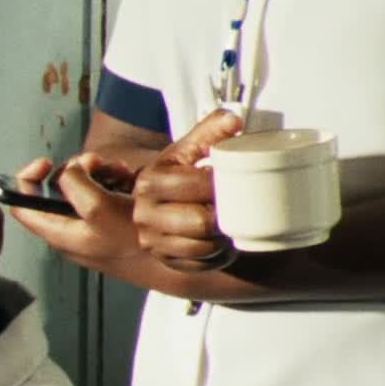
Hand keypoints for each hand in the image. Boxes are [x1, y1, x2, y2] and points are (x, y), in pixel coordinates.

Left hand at [10, 153, 143, 269]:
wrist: (173, 261)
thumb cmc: (135, 241)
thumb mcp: (99, 208)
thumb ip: (76, 185)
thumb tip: (68, 171)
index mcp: (57, 232)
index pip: (21, 206)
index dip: (26, 179)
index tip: (44, 163)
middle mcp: (68, 230)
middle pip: (56, 190)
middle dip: (77, 170)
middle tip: (97, 162)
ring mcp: (89, 226)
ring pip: (82, 188)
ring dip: (99, 172)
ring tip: (121, 171)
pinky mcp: (108, 222)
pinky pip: (102, 194)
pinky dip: (112, 181)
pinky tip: (128, 179)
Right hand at [130, 109, 245, 272]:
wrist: (155, 199)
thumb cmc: (178, 172)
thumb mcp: (188, 149)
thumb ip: (210, 130)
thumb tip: (235, 121)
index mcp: (150, 182)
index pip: (201, 187)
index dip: (226, 186)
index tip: (238, 183)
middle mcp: (144, 213)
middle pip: (202, 222)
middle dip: (226, 216)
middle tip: (240, 206)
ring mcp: (151, 240)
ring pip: (202, 247)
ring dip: (222, 238)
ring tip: (231, 224)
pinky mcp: (163, 259)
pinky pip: (199, 264)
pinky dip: (216, 256)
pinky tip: (221, 242)